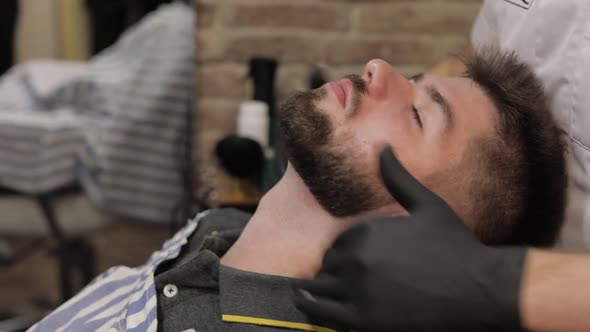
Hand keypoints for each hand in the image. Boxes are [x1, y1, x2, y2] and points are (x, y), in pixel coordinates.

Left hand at [295, 146, 525, 330]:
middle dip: (332, 271)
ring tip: (311, 292)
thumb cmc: (456, 245)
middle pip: (327, 266)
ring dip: (317, 290)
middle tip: (338, 278)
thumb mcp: (427, 205)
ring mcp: (359, 291)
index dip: (341, 253)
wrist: (479, 289)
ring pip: (321, 290)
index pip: (336, 244)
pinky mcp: (364, 320)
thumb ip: (397, 178)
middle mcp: (357, 260)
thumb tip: (382, 147)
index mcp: (367, 232)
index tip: (348, 260)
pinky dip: (314, 309)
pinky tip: (307, 305)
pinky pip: (324, 315)